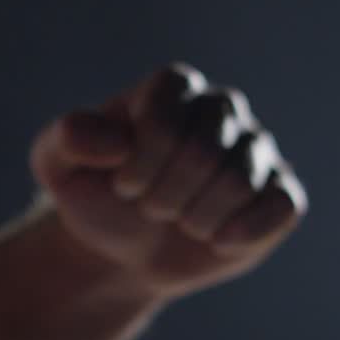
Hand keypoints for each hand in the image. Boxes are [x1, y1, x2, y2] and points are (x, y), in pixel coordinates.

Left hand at [30, 63, 307, 299]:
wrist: (119, 249)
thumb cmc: (93, 195)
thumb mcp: (56, 164)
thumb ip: (68, 138)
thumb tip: (118, 141)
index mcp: (171, 89)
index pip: (168, 110)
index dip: (142, 158)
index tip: (122, 185)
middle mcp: (221, 109)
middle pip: (205, 148)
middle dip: (164, 194)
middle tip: (148, 207)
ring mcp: (255, 149)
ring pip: (242, 181)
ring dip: (195, 218)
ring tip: (176, 221)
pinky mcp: (278, 193)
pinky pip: (283, 206)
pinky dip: (242, 232)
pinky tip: (213, 240)